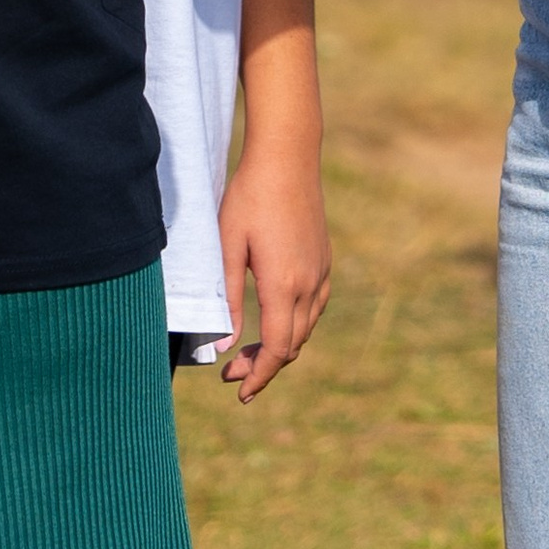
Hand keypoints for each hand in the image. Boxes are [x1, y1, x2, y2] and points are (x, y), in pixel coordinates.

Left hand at [217, 142, 330, 399]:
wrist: (288, 157)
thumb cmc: (250, 197)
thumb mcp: (228, 246)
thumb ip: (229, 299)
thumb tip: (224, 346)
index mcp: (283, 285)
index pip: (278, 350)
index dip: (259, 376)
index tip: (240, 391)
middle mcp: (309, 284)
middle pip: (293, 346)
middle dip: (264, 365)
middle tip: (231, 372)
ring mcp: (321, 272)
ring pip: (306, 329)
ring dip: (281, 347)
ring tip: (249, 351)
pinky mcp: (324, 260)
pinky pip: (314, 307)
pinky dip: (295, 325)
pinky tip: (274, 318)